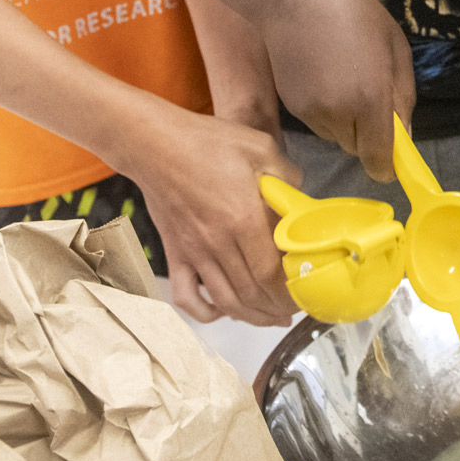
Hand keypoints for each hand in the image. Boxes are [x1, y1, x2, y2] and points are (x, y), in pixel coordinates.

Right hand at [115, 102, 294, 325]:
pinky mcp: (175, 254)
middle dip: (276, 309)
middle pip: (251, 292)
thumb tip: (302, 198)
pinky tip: (223, 311)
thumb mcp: (260, 147)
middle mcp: (218, 242)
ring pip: (225, 300)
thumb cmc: (208, 142)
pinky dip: (205, 312)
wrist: (155, 144)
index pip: (269, 272)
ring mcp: (193, 252)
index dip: (289, 292)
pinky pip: (187, 296)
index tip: (303, 294)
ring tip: (269, 318)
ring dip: (250, 317)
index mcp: (242, 218)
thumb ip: (287, 175)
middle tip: (293, 309)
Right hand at [262, 0, 415, 183]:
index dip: (387, 165)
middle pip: (359, 148)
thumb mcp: (395, 46)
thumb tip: (403, 135)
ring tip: (345, 79)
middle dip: (369, 135)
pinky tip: (325, 76)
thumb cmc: (353, 11)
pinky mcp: (292, 107)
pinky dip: (327, 111)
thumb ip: (403, 95)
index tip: (393, 160)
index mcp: (370, 99)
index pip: (379, 158)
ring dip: (348, 123)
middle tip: (371, 97)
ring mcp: (311, 113)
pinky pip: (319, 123)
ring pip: (338, 136)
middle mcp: (339, 115)